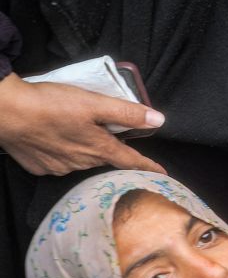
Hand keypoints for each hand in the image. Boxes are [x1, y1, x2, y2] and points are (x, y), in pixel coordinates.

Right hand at [0, 73, 164, 175]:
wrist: (5, 112)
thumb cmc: (51, 105)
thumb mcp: (95, 103)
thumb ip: (127, 113)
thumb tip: (157, 120)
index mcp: (98, 148)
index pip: (131, 160)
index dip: (148, 166)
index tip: (162, 174)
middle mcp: (81, 162)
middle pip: (105, 159)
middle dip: (112, 152)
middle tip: (114, 140)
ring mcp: (59, 166)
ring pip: (83, 160)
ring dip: (87, 150)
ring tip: (80, 133)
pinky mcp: (39, 166)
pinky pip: (60, 162)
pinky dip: (63, 152)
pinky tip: (57, 140)